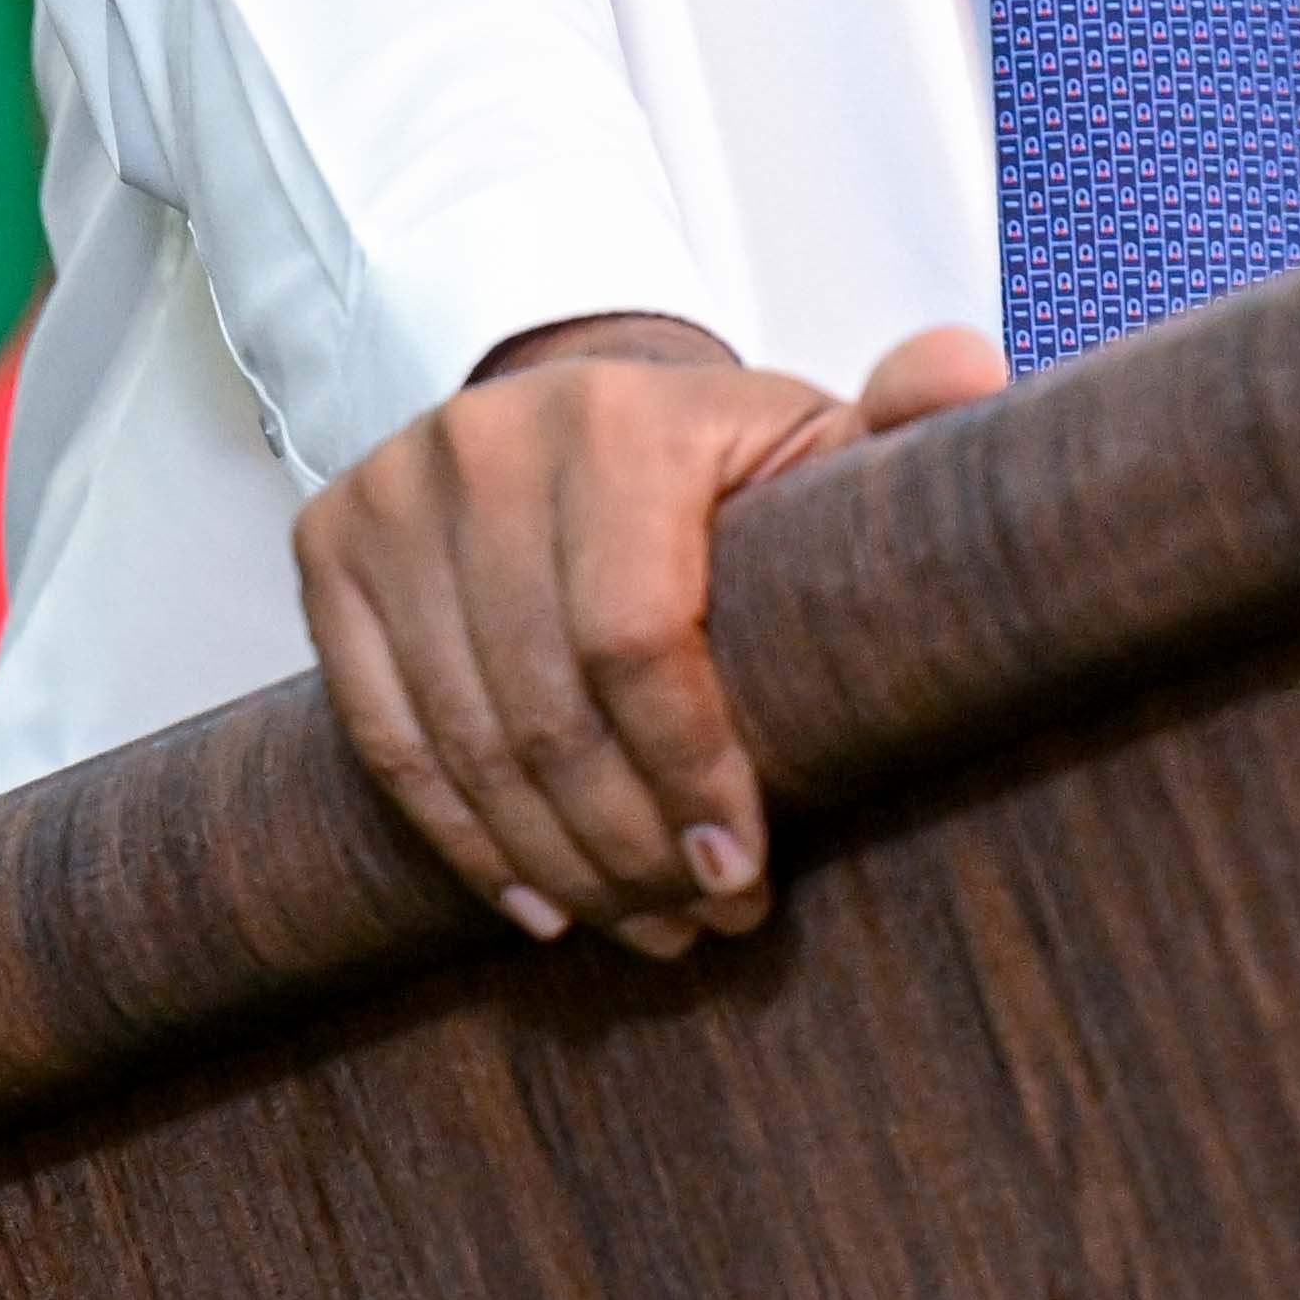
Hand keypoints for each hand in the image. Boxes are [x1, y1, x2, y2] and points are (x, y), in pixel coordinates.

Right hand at [293, 312, 1005, 956]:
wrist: (577, 415)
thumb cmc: (719, 464)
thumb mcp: (818, 443)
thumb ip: (904, 416)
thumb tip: (971, 372)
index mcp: (621, 418)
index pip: (635, 638)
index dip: (689, 772)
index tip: (743, 874)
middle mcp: (486, 441)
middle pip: (544, 706)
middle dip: (630, 844)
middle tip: (703, 923)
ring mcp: (392, 492)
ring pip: (463, 739)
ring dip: (558, 862)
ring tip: (645, 926)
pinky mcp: (328, 545)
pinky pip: (382, 736)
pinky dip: (461, 840)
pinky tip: (542, 904)